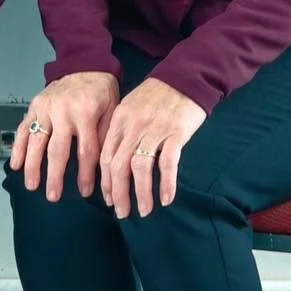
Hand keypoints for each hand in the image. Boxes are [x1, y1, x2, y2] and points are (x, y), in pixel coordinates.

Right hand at [10, 72, 118, 201]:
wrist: (86, 65)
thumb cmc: (102, 92)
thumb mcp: (113, 112)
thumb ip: (105, 137)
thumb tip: (102, 168)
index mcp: (86, 113)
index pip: (85, 151)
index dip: (85, 174)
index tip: (85, 192)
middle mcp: (63, 111)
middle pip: (57, 150)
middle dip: (54, 176)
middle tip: (52, 196)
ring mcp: (46, 108)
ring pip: (36, 141)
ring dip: (32, 166)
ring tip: (31, 185)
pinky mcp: (34, 106)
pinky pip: (24, 128)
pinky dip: (18, 147)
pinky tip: (15, 164)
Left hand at [99, 78, 205, 217]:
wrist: (185, 77)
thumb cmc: (157, 96)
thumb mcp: (131, 108)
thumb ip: (122, 132)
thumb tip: (114, 163)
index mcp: (119, 121)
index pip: (105, 156)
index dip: (106, 181)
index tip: (109, 199)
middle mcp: (133, 126)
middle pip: (118, 166)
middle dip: (119, 193)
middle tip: (122, 213)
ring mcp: (154, 129)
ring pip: (141, 168)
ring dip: (141, 193)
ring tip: (144, 211)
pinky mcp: (176, 132)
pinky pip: (168, 163)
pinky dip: (166, 183)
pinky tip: (166, 199)